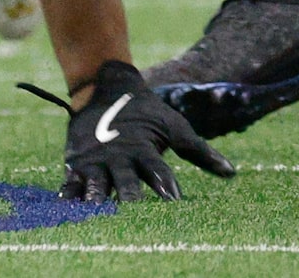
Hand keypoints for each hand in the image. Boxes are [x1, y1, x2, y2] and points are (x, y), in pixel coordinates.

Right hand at [27, 61, 233, 202]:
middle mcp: (121, 156)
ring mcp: (97, 160)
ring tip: (96, 208)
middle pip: (126, 179)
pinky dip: (69, 195)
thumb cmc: (148, 114)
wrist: (106, 87)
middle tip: (134, 211)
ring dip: (97, 196)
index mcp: (145, 149)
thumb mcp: (176, 128)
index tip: (173, 200)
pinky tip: (67, 208)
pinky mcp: (77, 163)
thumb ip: (200, 153)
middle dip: (130, 195)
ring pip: (97, 182)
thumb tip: (231, 173)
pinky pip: (71, 182)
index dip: (165, 184)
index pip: (158, 170)